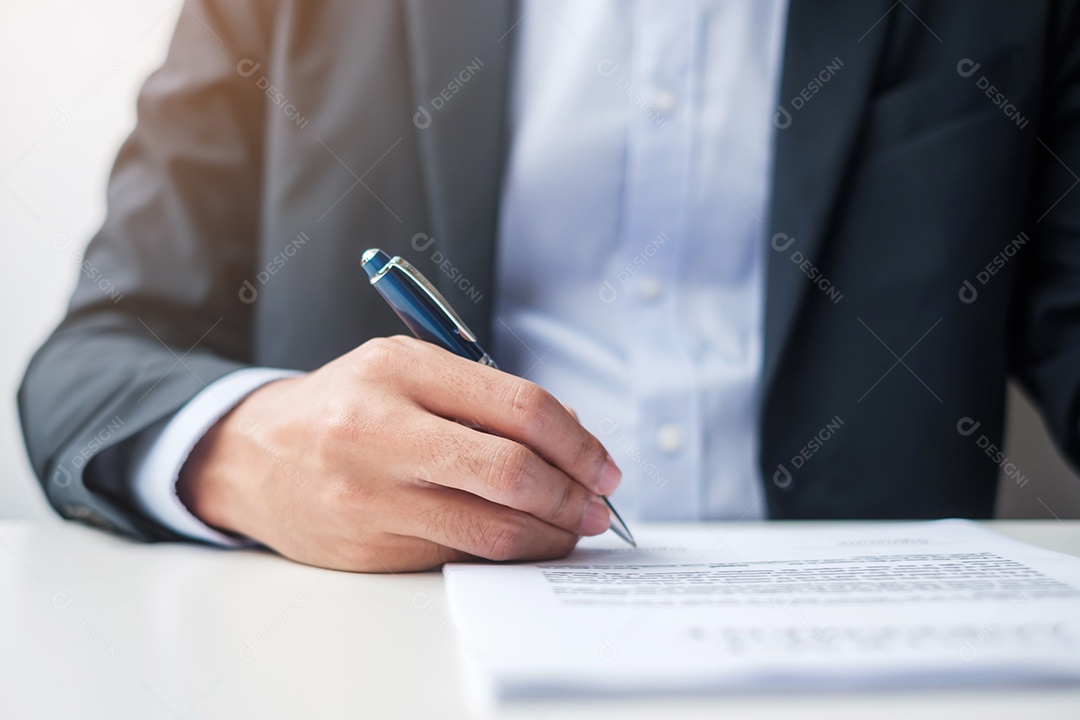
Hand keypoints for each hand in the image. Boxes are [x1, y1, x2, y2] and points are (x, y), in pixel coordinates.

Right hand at [177, 336, 620, 571]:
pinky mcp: (370, 547)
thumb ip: (483, 396)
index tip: (603, 466)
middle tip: (597, 505)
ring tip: (571, 527)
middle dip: (572, 494)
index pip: (519, 407)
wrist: (252, 457)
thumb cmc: (345, 405)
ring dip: (550, 534)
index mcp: (400, 370)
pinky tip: (521, 540)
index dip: (578, 442)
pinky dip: (505, 551)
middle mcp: (382, 431)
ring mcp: (373, 496)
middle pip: (512, 472)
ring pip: (493, 529)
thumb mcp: (405, 369)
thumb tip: (570, 441)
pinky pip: (461, 555)